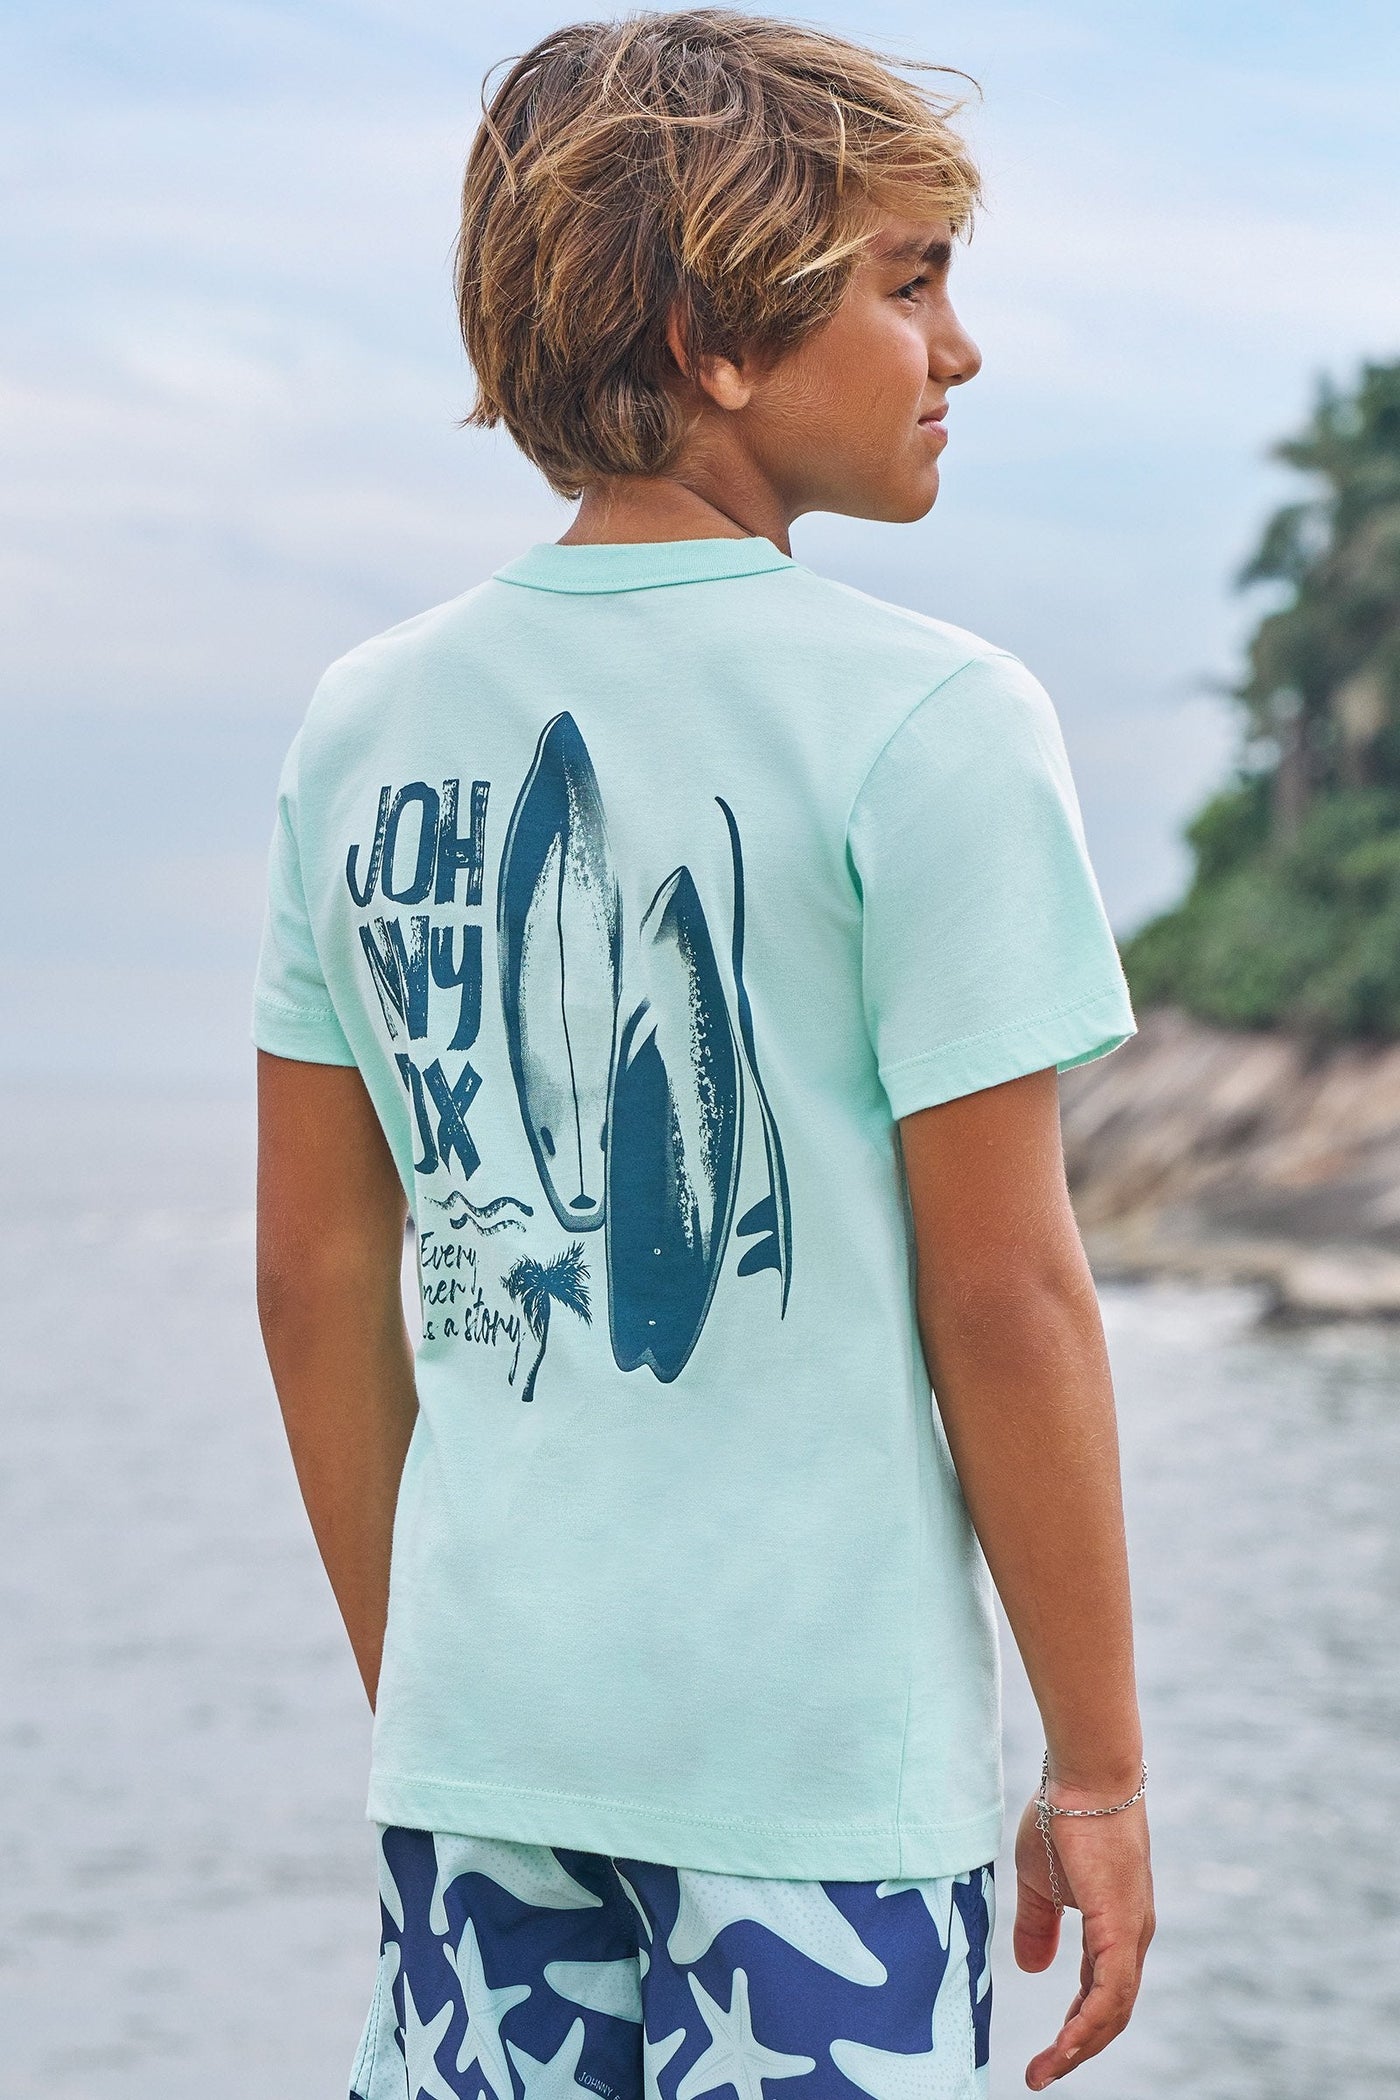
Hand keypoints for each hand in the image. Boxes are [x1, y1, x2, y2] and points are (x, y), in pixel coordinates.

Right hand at [1012, 1784, 1154, 2089]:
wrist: (1084, 1776)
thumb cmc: (1062, 1816)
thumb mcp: (1038, 1881)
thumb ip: (1037, 1925)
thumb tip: (1033, 1970)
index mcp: (1114, 1926)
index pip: (1100, 1992)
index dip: (1075, 2025)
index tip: (1047, 2055)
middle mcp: (1132, 1936)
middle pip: (1112, 2012)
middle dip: (1077, 2048)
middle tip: (1042, 2074)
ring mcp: (1132, 1933)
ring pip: (1113, 2011)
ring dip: (1080, 2046)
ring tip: (1047, 2070)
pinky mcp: (1123, 1927)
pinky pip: (1109, 1992)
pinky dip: (1087, 2024)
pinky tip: (1064, 2045)